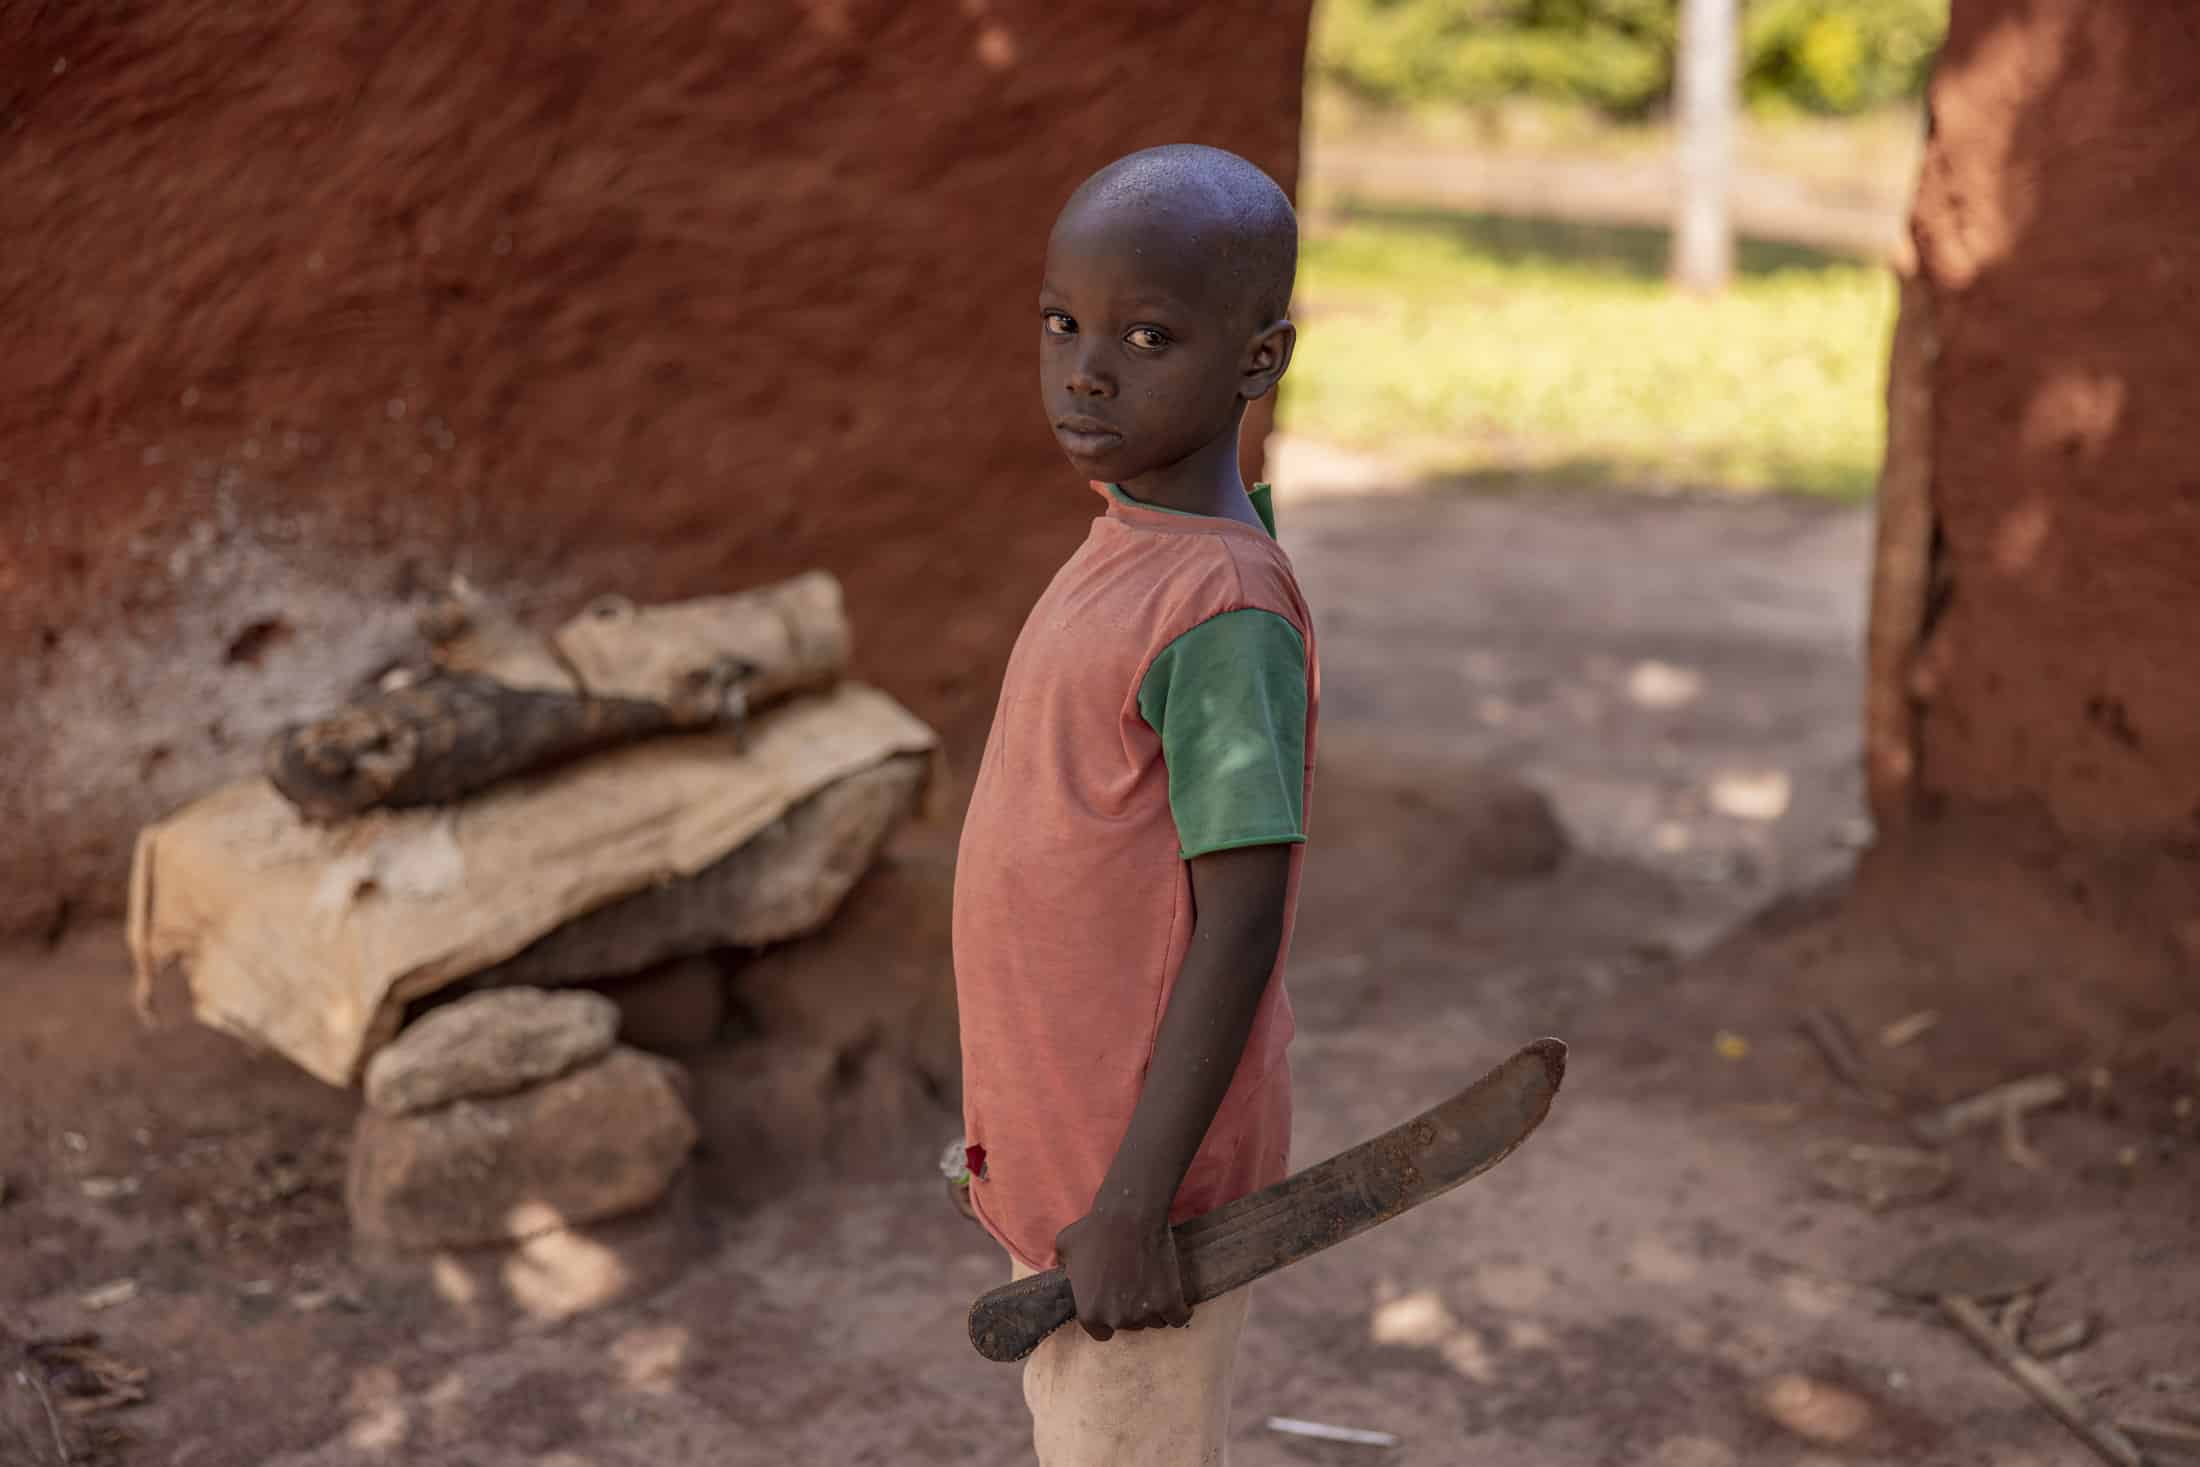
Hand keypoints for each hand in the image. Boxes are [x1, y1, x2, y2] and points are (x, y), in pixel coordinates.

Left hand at [1053, 1204, 1191, 1341]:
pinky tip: (1179, 1301)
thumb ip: (1063, 1265)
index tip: (1115, 1303)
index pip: (1101, 1333)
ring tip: (1154, 1284)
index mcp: (1090, 1313)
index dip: (1108, 1318)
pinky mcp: (1170, 1303)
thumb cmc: (1095, 1229)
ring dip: (1154, 1308)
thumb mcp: (1066, 1246)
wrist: (1129, 1216)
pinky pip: (1179, 1318)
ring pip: (1154, 1321)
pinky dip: (1181, 1310)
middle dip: (1131, 1309)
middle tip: (1135, 1284)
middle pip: (1129, 1326)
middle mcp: (1117, 1320)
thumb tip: (1065, 1268)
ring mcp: (1145, 1314)